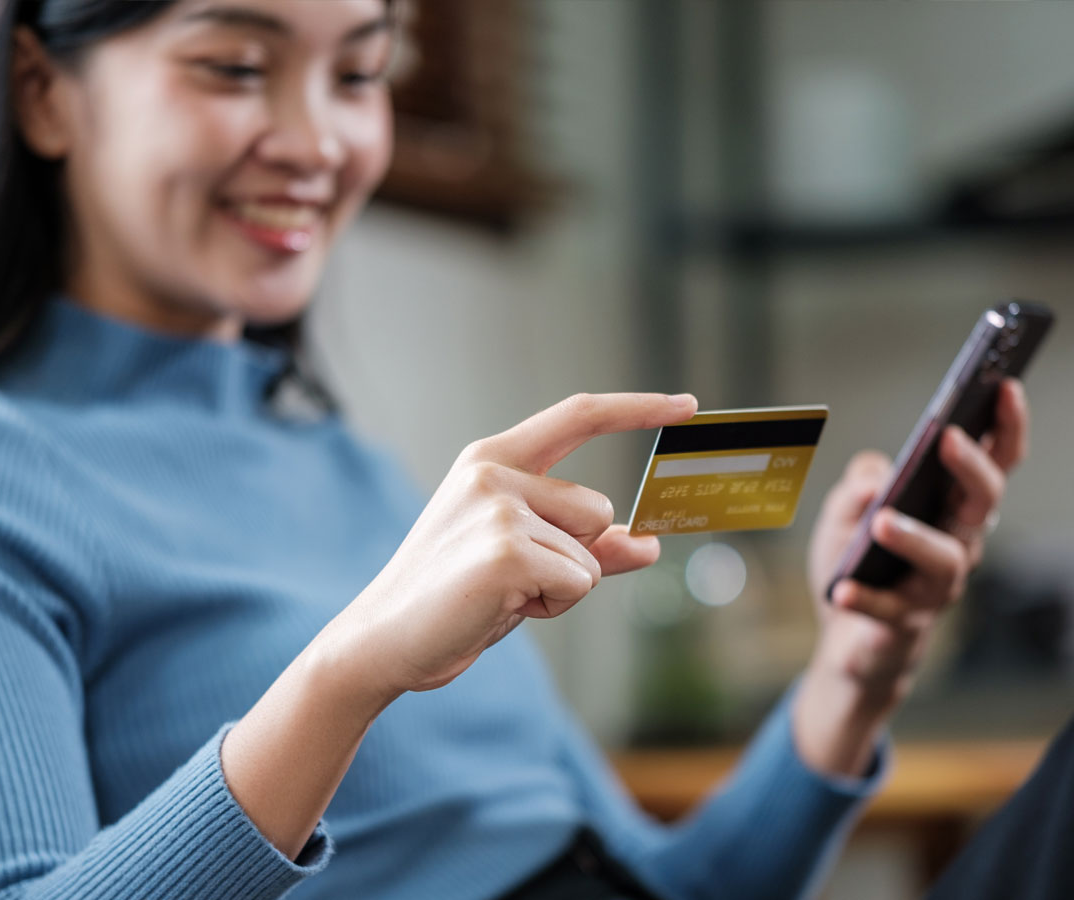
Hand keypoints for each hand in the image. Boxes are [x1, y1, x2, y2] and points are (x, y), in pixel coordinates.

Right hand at [315, 392, 698, 704]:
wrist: (385, 639)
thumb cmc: (455, 597)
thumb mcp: (525, 560)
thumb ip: (589, 546)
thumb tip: (651, 542)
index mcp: (493, 459)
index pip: (578, 416)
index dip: (637, 407)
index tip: (688, 403)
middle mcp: (494, 472)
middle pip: (599, 510)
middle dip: (575, 556)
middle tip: (513, 580)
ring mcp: (499, 507)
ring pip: (592, 553)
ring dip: (562, 586)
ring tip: (501, 593)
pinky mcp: (507, 549)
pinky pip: (580, 582)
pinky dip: (552, 606)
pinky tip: (499, 607)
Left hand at [793, 380, 1029, 775]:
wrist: (847, 638)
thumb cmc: (860, 560)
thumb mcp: (845, 512)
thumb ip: (859, 485)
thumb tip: (877, 475)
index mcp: (952, 505)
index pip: (993, 460)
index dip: (1005, 425)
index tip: (1005, 385)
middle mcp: (959, 543)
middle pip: (984, 502)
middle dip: (971, 467)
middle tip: (948, 437)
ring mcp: (937, 587)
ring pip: (945, 559)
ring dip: (915, 537)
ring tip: (882, 521)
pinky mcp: (906, 624)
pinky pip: (890, 610)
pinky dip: (865, 598)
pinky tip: (841, 588)